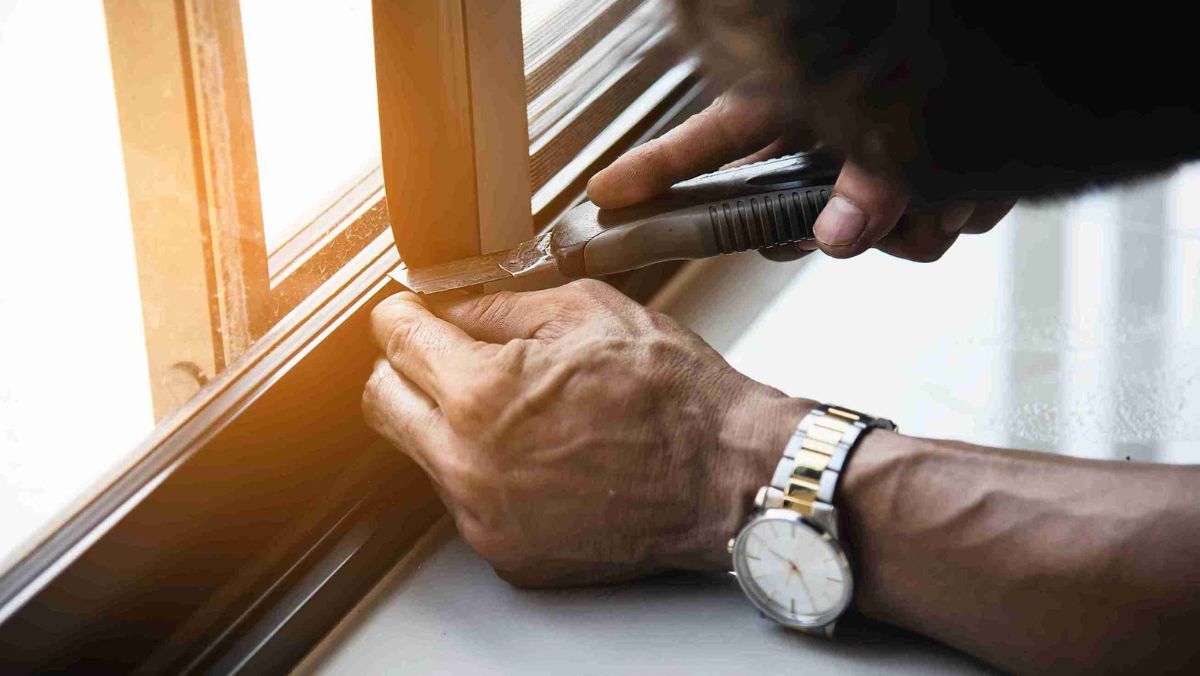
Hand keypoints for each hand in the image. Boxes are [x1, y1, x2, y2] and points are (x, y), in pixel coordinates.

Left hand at [363, 280, 809, 585]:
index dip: (400, 314)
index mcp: (481, 395)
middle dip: (404, 368)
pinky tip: (541, 455)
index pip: (395, 341)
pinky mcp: (508, 553)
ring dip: (451, 424)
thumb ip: (500, 305)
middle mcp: (468, 465)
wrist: (726, 477)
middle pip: (383, 404)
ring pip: (426, 455)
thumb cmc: (673, 396)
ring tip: (521, 410)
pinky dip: (489, 473)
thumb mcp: (587, 312)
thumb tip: (452, 305)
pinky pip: (469, 501)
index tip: (408, 312)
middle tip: (441, 354)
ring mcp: (485, 518)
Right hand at [587, 86, 1012, 262]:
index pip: (706, 143)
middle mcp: (827, 141)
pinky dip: (952, 215)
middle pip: (781, 215)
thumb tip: (835, 237)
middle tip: (840, 221)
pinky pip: (923, 237)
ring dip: (910, 221)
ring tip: (946, 185)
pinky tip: (974, 186)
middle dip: (816, 229)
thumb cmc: (952, 58)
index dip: (651, 172)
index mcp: (799, 104)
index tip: (602, 195)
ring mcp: (872, 171)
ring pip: (863, 236)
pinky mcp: (921, 193)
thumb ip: (869, 178)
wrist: (1047, 72)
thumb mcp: (903, 118)